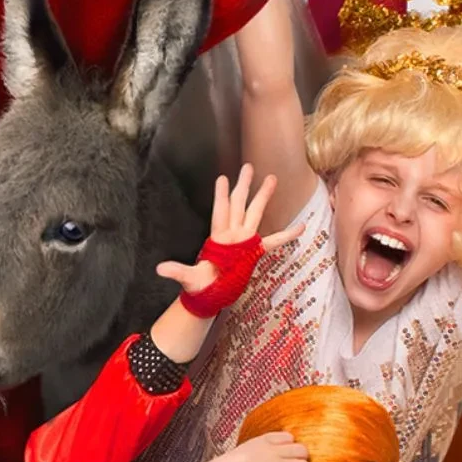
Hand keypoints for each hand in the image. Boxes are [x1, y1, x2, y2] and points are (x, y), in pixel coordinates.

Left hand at [156, 165, 303, 296]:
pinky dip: (287, 235)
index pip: (220, 213)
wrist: (209, 295)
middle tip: (248, 166)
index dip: (221, 197)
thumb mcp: (188, 278)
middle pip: (239, 205)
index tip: (222, 179)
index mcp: (218, 239)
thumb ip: (178, 271)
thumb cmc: (199, 285)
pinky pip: (274, 241)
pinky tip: (301, 227)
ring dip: (262, 197)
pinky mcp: (254, 252)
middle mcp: (232, 235)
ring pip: (255, 214)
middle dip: (244, 186)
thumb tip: (160, 270)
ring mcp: (244, 242)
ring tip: (272, 178)